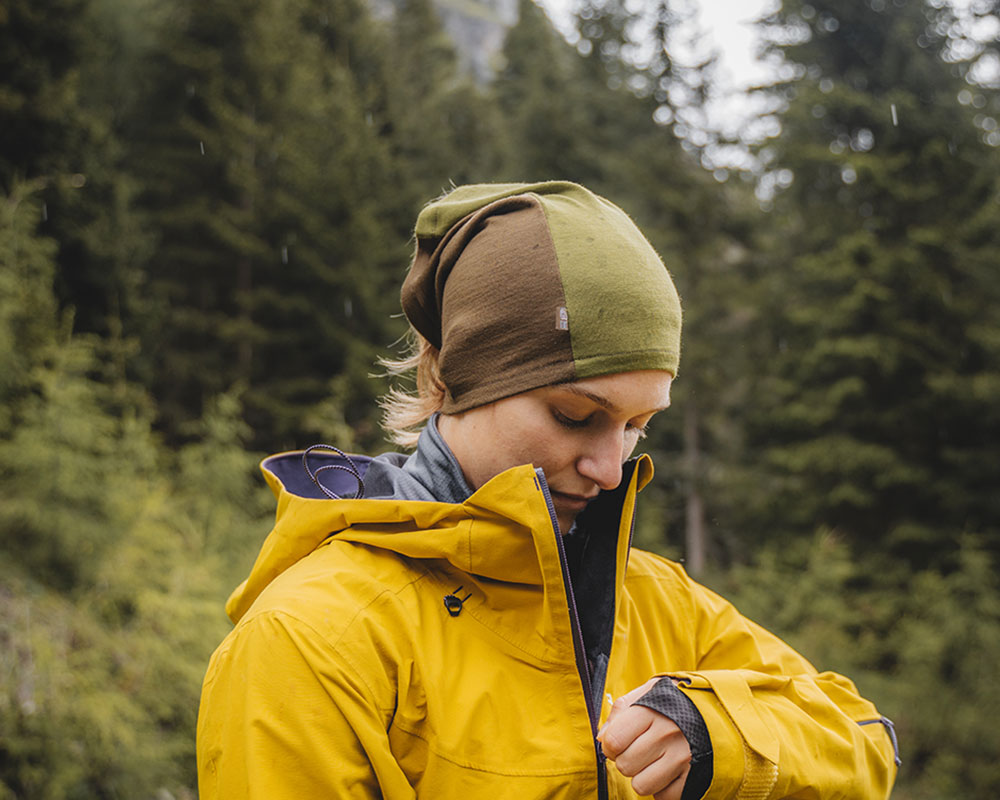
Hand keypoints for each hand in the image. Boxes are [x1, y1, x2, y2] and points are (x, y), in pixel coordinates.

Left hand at [597, 678, 691, 799]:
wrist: (718, 708)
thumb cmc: (674, 700)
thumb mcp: (647, 692)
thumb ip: (620, 710)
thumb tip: (602, 739)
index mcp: (650, 711)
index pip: (613, 741)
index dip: (609, 745)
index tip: (618, 741)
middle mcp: (667, 734)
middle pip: (625, 765)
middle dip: (626, 760)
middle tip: (639, 749)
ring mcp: (683, 757)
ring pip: (641, 785)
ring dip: (642, 776)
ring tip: (653, 760)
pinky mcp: (695, 776)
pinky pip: (664, 796)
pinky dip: (662, 788)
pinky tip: (668, 770)